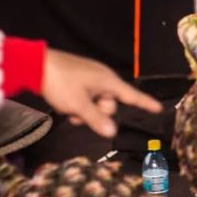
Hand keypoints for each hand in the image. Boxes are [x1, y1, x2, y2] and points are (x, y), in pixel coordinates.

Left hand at [41, 50, 161, 138]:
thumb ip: (96, 119)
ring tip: (69, 110)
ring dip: (86, 111)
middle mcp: (103, 79)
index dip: (145, 103)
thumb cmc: (60, 83)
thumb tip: (112, 132)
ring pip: (96, 103)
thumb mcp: (78, 105)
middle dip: (97, 113)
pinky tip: (66, 106)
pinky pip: (87, 97)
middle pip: (110, 104)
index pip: (132, 95)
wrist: (36, 64)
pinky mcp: (80, 80)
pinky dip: (79, 105)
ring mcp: (91, 79)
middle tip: (79, 113)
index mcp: (108, 81)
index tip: (159, 108)